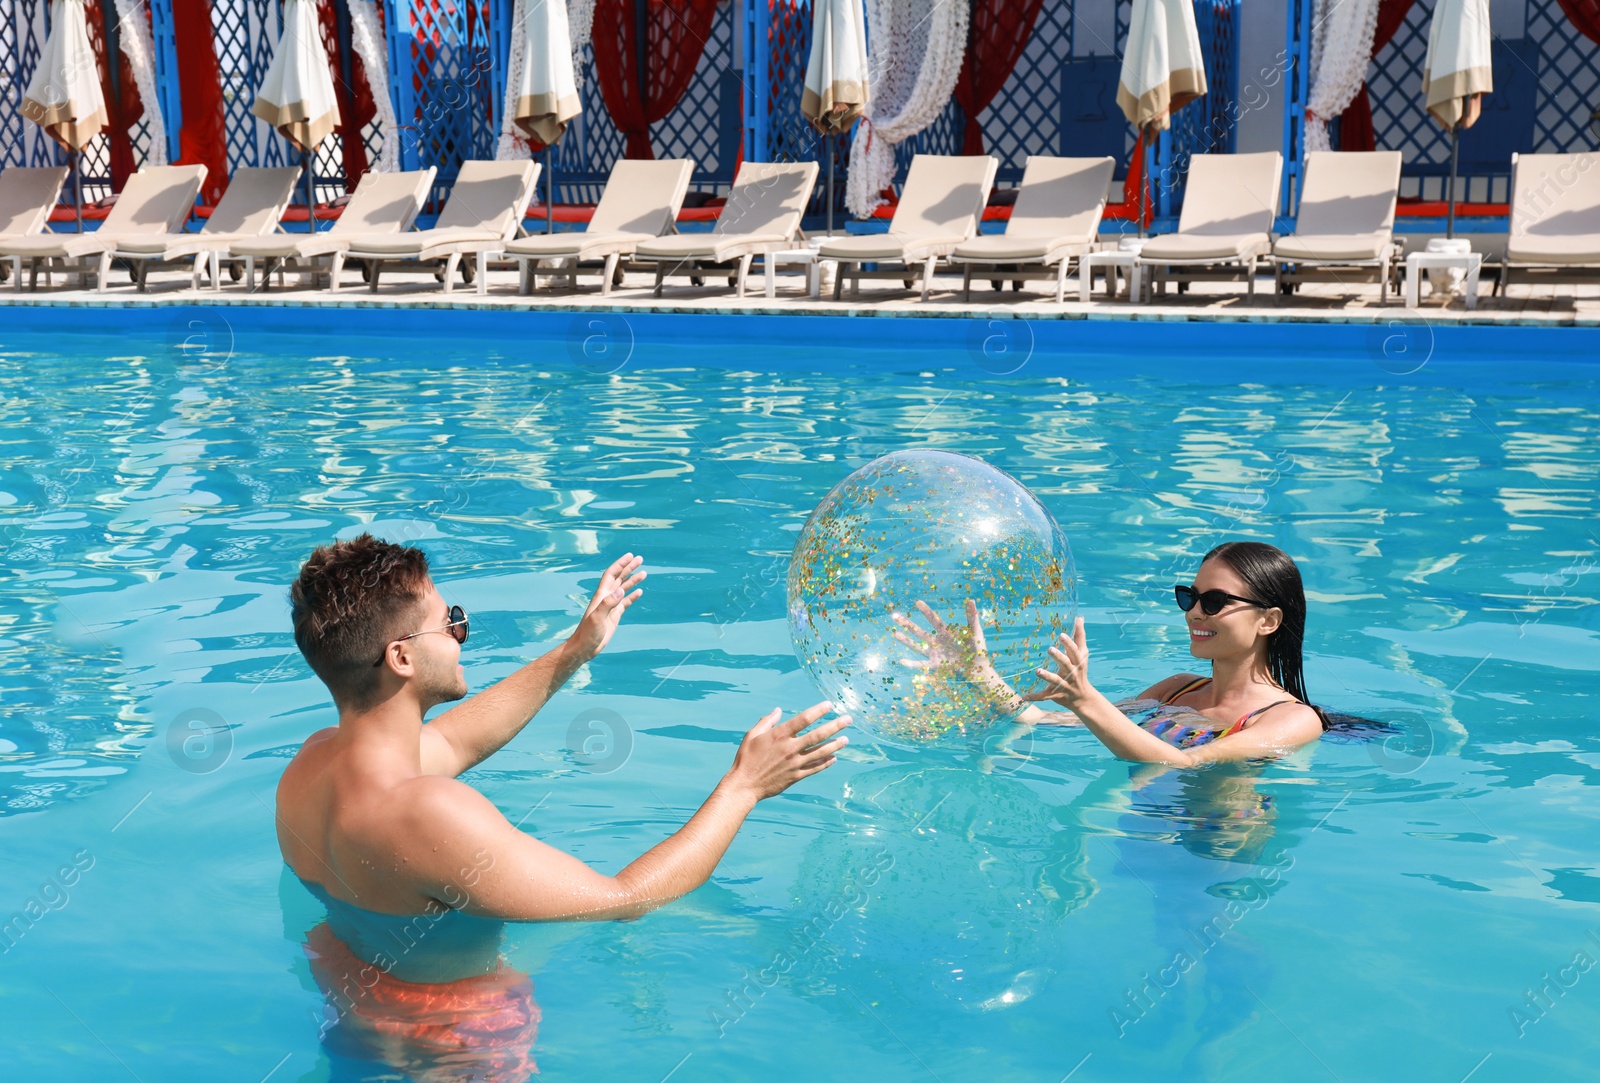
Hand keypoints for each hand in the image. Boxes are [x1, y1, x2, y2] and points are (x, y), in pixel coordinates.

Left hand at [569, 553, 645, 659]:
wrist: (585, 647)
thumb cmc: (588, 633)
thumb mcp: (597, 618)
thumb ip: (608, 603)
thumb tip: (621, 590)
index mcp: (601, 595)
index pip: (612, 574)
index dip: (620, 564)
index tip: (631, 556)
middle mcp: (606, 598)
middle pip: (619, 578)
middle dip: (629, 567)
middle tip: (640, 559)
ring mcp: (611, 606)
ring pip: (623, 589)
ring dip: (633, 580)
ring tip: (644, 573)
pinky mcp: (615, 615)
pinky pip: (625, 602)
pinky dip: (632, 595)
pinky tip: (640, 591)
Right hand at [725, 702, 850, 800]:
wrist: (744, 785)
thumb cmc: (746, 758)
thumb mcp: (752, 735)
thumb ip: (767, 721)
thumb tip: (778, 710)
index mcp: (779, 736)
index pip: (803, 719)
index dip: (818, 711)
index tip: (829, 705)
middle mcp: (790, 748)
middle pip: (818, 735)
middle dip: (835, 726)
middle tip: (848, 719)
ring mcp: (795, 763)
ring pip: (820, 752)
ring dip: (835, 745)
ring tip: (846, 739)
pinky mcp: (796, 776)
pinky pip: (815, 768)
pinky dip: (826, 763)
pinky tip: (834, 758)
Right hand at [893, 599, 1015, 704]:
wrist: (978, 667)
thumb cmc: (977, 648)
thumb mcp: (975, 632)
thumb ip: (972, 617)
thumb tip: (971, 600)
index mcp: (945, 632)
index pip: (933, 619)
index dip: (926, 611)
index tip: (918, 602)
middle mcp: (936, 642)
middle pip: (919, 631)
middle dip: (907, 624)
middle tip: (895, 616)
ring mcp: (934, 653)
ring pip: (917, 646)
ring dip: (906, 640)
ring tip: (895, 634)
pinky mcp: (935, 665)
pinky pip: (921, 664)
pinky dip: (912, 663)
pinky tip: (901, 661)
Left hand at [1024, 617, 1092, 707]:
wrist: (1083, 698)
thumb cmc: (1080, 670)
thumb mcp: (1083, 654)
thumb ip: (1080, 636)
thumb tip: (1079, 617)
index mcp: (1077, 662)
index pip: (1074, 651)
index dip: (1069, 644)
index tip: (1061, 635)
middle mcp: (1072, 674)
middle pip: (1066, 664)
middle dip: (1059, 657)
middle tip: (1050, 649)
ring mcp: (1064, 685)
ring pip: (1055, 680)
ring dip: (1047, 676)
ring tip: (1037, 671)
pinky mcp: (1055, 695)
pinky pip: (1044, 697)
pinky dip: (1034, 697)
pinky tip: (1023, 697)